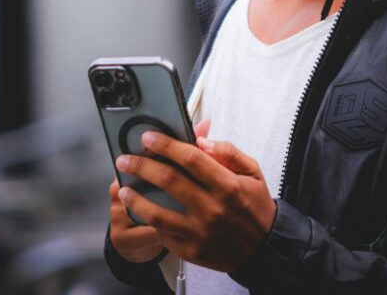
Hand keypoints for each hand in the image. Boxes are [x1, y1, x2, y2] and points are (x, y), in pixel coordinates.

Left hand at [115, 131, 276, 271]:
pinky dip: (148, 220)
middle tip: (125, 159)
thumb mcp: (252, 171)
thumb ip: (228, 152)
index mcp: (228, 185)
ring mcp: (200, 232)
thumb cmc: (255, 205)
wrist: (263, 247)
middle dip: (142, 166)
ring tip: (123, 188)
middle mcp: (212, 208)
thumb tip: (201, 141)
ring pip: (158, 212)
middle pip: (169, 180)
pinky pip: (163, 233)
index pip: (191, 158)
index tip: (148, 137)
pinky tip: (140, 210)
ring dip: (135, 197)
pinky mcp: (191, 250)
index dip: (166, 145)